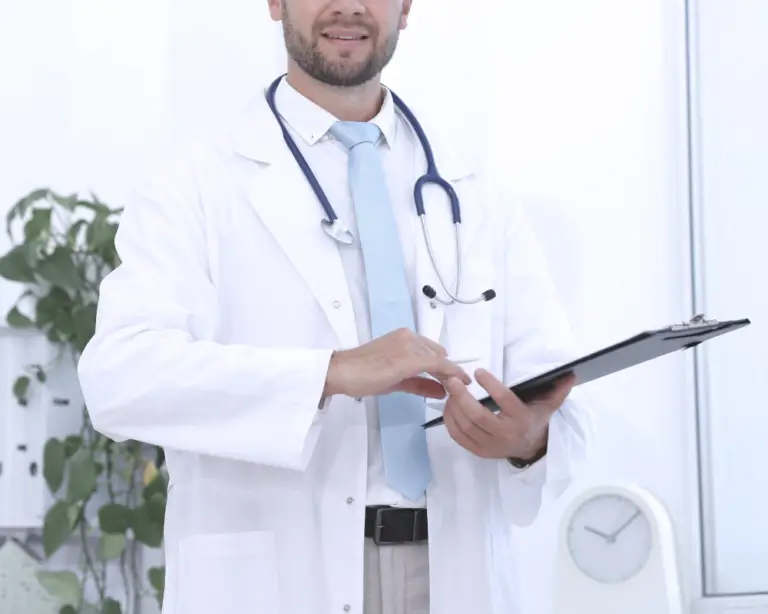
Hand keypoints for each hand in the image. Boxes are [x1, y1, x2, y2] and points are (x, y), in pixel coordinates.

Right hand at [323, 328, 471, 399]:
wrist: (343, 372)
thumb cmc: (363, 375)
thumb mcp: (396, 381)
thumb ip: (419, 384)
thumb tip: (441, 391)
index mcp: (404, 337)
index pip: (431, 351)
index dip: (445, 366)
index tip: (455, 378)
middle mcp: (409, 337)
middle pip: (438, 353)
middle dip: (448, 370)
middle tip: (455, 387)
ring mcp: (410, 345)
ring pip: (439, 358)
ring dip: (450, 373)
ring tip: (459, 388)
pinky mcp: (410, 357)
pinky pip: (437, 364)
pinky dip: (449, 373)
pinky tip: (456, 383)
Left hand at [442, 369, 575, 459]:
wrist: (530, 448)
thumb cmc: (535, 420)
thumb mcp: (548, 405)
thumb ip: (557, 390)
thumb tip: (571, 374)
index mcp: (521, 419)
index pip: (504, 401)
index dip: (491, 386)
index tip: (478, 372)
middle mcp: (505, 434)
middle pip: (477, 416)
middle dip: (461, 397)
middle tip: (452, 380)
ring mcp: (490, 445)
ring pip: (465, 426)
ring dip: (453, 407)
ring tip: (450, 390)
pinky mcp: (479, 451)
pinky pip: (458, 437)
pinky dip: (450, 421)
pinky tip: (449, 406)